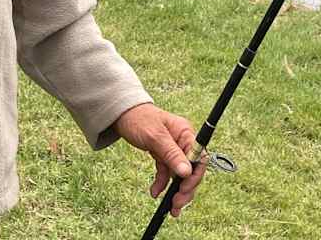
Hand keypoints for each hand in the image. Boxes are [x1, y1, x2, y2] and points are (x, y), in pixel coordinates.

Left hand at [113, 103, 205, 217]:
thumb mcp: (154, 136)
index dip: (194, 176)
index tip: (185, 190)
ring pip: (179, 175)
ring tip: (171, 207)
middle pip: (191, 170)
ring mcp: (173, 150)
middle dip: (185, 189)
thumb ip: (171, 153)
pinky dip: (162, 184)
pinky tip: (155, 193)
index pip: (199, 159)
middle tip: (176, 205)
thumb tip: (187, 172)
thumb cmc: (138, 118)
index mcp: (186, 133)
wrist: (121, 114)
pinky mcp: (163, 155)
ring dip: (176, 191)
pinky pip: (166, 173)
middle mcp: (182, 142)